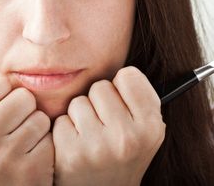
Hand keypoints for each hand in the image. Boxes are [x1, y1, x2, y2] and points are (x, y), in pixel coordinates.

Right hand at [0, 73, 53, 185]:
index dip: (5, 91)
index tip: (1, 104)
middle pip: (23, 96)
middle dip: (24, 108)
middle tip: (14, 126)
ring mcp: (5, 155)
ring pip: (39, 116)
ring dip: (36, 127)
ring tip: (22, 142)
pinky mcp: (30, 168)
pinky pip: (50, 136)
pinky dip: (45, 144)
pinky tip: (32, 156)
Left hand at [52, 66, 164, 185]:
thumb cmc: (122, 155)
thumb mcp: (146, 130)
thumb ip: (140, 98)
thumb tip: (121, 58)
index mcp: (151, 127)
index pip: (128, 75)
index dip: (122, 87)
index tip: (122, 102)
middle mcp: (127, 138)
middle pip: (101, 86)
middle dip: (99, 101)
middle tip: (105, 125)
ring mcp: (98, 147)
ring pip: (78, 101)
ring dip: (80, 116)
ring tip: (90, 137)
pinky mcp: (71, 154)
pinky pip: (61, 120)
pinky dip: (65, 131)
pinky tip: (76, 147)